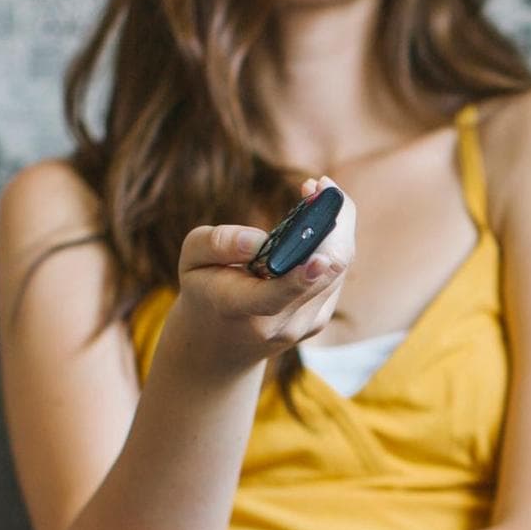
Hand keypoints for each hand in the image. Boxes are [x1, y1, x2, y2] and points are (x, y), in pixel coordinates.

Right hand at [172, 176, 357, 372]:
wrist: (221, 344)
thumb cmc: (204, 291)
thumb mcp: (192, 261)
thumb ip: (219, 244)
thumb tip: (259, 239)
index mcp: (241, 309)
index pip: (276, 297)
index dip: (302, 275)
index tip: (318, 255)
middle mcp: (280, 324)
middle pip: (324, 273)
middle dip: (330, 223)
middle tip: (318, 186)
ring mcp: (305, 325)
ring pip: (338, 269)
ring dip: (335, 225)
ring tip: (315, 191)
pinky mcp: (320, 318)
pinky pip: (336, 273)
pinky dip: (332, 241)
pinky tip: (316, 217)